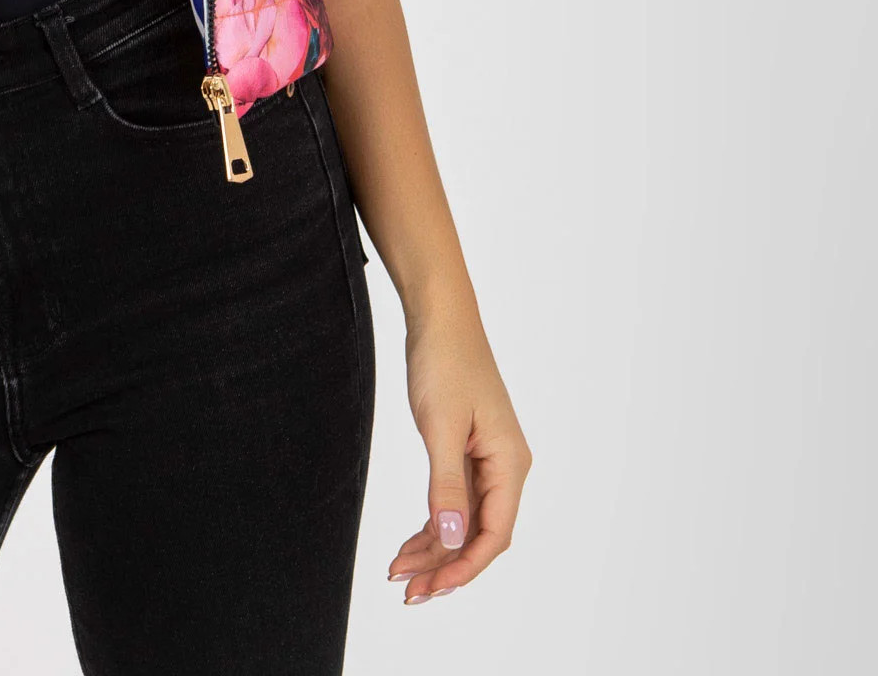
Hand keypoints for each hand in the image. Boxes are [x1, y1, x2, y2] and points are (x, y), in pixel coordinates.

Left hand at [387, 312, 531, 603]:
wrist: (440, 319)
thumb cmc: (445, 362)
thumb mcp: (440, 426)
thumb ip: (445, 484)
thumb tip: (451, 537)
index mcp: (509, 463)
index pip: (494, 534)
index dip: (464, 567)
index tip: (431, 588)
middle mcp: (504, 467)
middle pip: (479, 534)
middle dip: (445, 566)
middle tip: (407, 591)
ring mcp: (486, 460)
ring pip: (464, 522)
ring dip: (435, 550)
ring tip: (400, 573)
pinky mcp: (466, 452)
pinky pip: (454, 501)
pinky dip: (433, 524)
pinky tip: (409, 543)